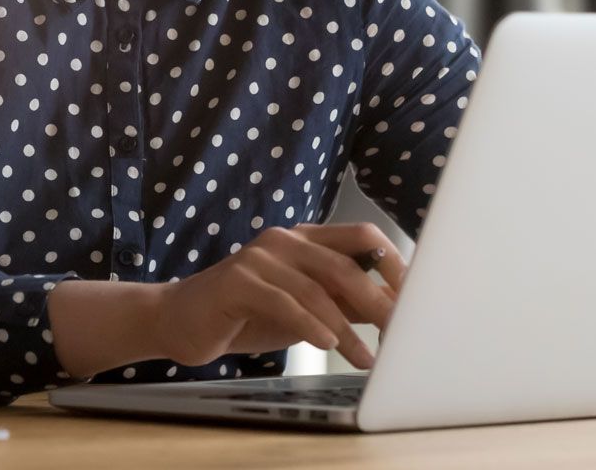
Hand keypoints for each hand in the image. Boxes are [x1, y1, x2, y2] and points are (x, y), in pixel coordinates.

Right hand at [154, 222, 406, 370]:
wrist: (179, 318)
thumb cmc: (245, 313)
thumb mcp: (301, 307)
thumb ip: (340, 301)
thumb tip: (390, 308)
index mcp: (305, 238)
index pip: (362, 236)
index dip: (393, 264)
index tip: (416, 298)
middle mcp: (286, 239)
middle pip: (346, 264)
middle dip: (378, 301)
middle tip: (400, 332)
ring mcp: (260, 257)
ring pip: (318, 289)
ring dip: (348, 329)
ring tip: (365, 358)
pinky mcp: (238, 280)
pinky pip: (284, 302)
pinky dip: (310, 325)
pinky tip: (327, 344)